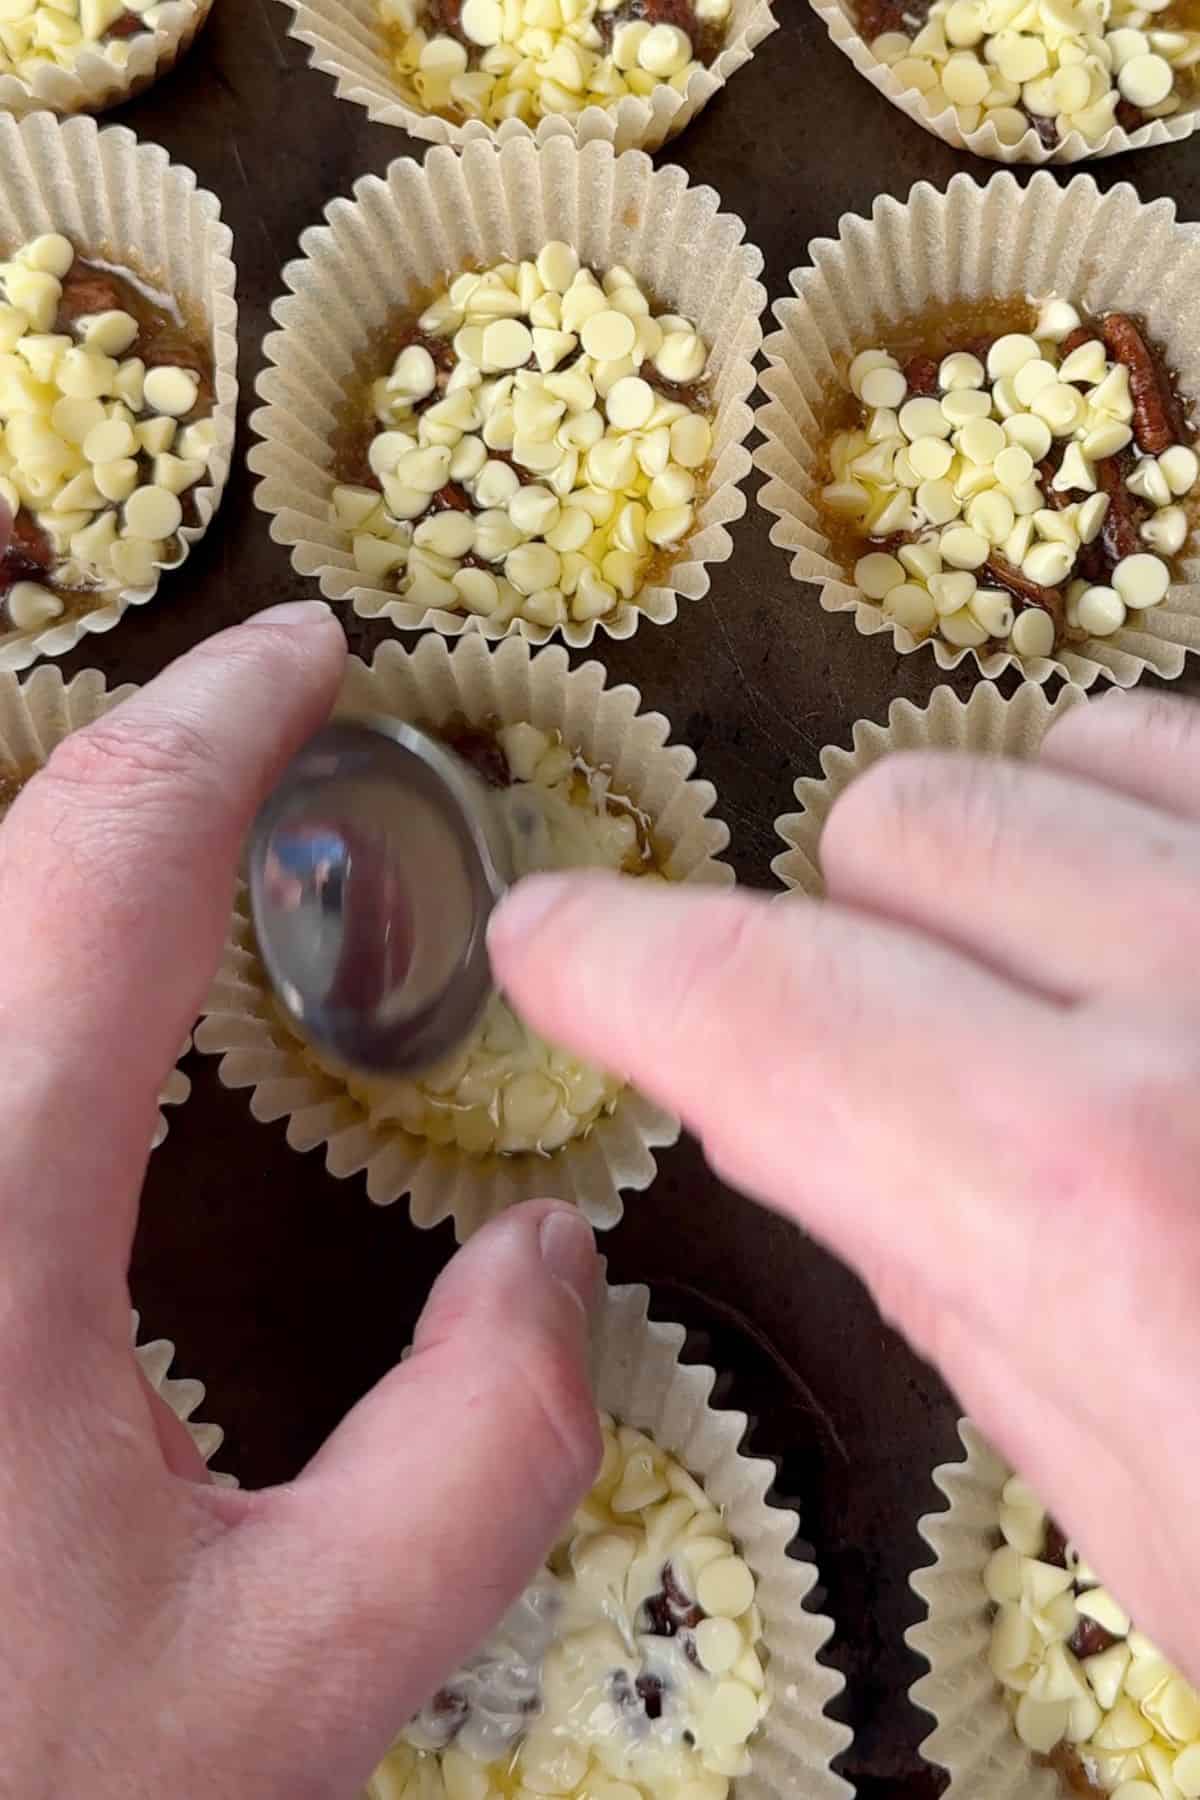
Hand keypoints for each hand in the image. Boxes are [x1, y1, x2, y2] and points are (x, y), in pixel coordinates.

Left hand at [0, 604, 599, 1797]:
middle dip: (108, 765)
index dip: (221, 721)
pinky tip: (66, 1013)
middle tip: (243, 742)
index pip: (104, 864)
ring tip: (154, 858)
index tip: (306, 651)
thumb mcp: (289, 1686)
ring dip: (40, 867)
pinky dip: (11, 970)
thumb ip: (477, 1457)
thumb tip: (547, 1259)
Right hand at [489, 690, 1199, 1680]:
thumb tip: (797, 1116)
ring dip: (1032, 860)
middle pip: (905, 822)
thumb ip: (956, 1290)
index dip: (622, 960)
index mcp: (1109, 1205)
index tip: (558, 937)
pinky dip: (1182, 824)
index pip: (760, 1005)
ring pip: (1079, 745)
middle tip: (918, 1050)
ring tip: (1098, 991)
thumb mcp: (1158, 1536)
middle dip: (864, 935)